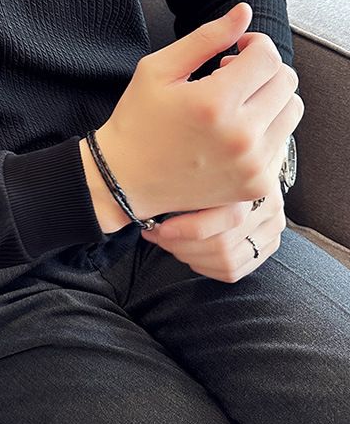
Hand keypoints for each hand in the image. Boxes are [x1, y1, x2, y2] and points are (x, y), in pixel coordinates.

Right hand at [94, 2, 302, 224]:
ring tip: (235, 103)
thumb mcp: (158, 70)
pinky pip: (283, 142)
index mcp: (214, 102)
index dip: (254, 43)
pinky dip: (265, 129)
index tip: (236, 49)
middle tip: (231, 75)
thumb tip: (244, 12)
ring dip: (269, 97)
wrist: (126, 180)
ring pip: (292, 110)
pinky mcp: (257, 184)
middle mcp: (240, 136)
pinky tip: (233, 131)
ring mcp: (252, 164)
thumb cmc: (137, 121)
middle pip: (286, 81)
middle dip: (263, 68)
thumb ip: (205, 38)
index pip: (267, 56)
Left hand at [140, 135, 287, 282]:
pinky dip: (204, 266)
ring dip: (189, 256)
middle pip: (223, 244)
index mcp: (255, 178)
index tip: (159, 227)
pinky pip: (233, 270)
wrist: (245, 154)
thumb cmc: (212, 155)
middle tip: (156, 234)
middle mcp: (269, 205)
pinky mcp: (268, 244)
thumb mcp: (202, 153)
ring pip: (227, 261)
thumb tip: (152, 187)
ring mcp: (272, 227)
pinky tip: (187, 252)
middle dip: (181, 244)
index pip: (228, 217)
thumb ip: (187, 168)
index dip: (189, 228)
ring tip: (168, 241)